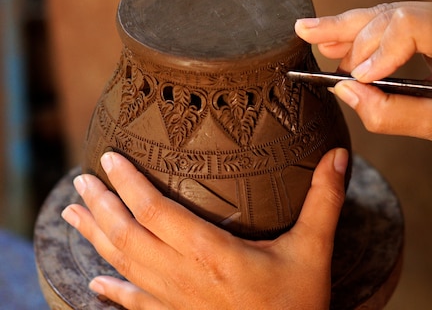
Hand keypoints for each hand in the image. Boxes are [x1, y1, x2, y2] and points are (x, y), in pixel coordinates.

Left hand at [61, 149, 348, 308]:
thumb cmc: (299, 304)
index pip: (157, 212)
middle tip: (81, 180)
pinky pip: (135, 305)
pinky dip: (111, 292)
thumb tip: (338, 156)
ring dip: (96, 238)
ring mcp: (175, 304)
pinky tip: (95, 284)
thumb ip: (324, 200)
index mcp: (213, 255)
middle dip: (101, 206)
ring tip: (72, 214)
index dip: (129, 185)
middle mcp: (184, 278)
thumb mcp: (315, 249)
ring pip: (123, 266)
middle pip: (129, 237)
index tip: (110, 160)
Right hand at [295, 2, 431, 145]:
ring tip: (316, 36)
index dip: (377, 50)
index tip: (356, 77)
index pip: (409, 24)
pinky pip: (399, 25)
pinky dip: (369, 35)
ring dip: (351, 28)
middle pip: (393, 12)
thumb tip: (349, 93)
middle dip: (352, 33)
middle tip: (315, 43)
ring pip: (391, 14)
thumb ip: (394, 113)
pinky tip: (344, 44)